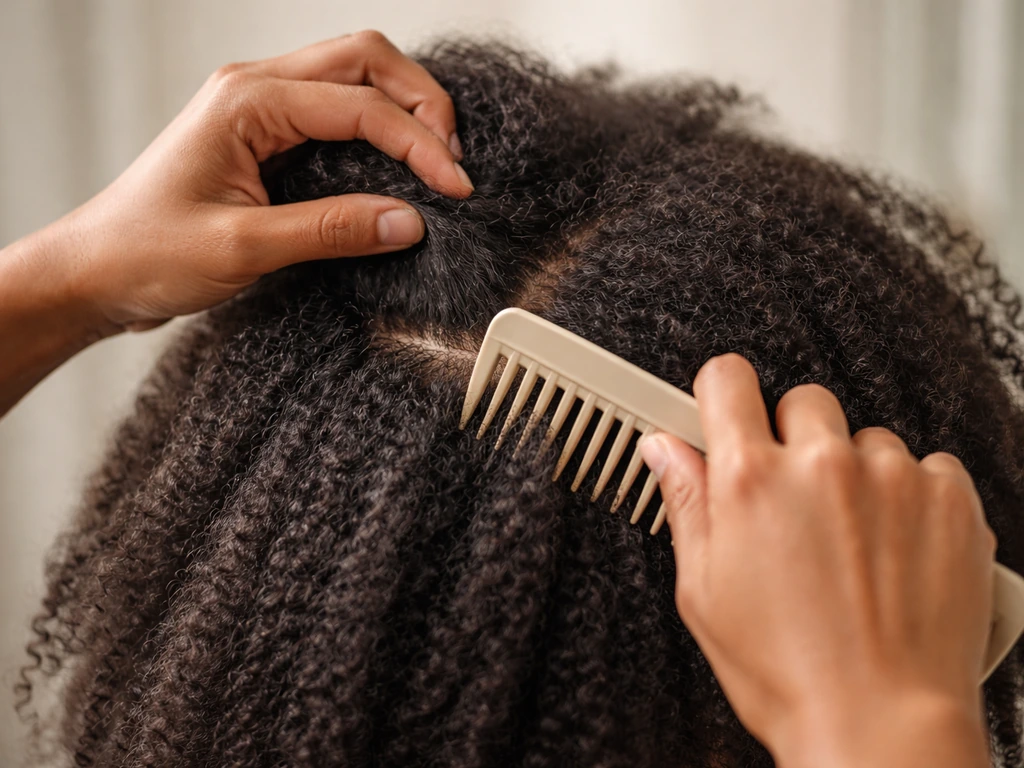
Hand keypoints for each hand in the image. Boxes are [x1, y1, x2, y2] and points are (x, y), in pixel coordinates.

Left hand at [52, 29, 471, 332]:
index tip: (457, 188)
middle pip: (365, 60)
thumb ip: (330, 230)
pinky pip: (337, 112)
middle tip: (455, 159)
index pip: (360, 106)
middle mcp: (257, 89)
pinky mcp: (266, 137)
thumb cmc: (148, 253)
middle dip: (422, 101)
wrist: (97, 272)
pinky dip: (378, 130)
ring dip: (404, 109)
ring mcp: (261, 108)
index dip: (419, 145)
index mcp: (248, 101)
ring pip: (355, 77)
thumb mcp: (244, 247)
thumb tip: (410, 221)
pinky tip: (399, 166)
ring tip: (438, 160)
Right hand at [640, 353, 993, 767]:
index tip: (728, 408)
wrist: (882, 723)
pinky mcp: (948, 498)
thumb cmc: (789, 671)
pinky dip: (912, 495)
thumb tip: (664, 450)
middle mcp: (821, 465)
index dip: (722, 391)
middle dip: (794, 440)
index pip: (727, 379)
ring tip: (852, 541)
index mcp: (751, 480)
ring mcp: (891, 477)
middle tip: (796, 501)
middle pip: (802, 401)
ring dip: (856, 473)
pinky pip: (926, 465)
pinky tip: (895, 547)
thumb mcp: (704, 591)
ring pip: (866, 438)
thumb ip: (685, 502)